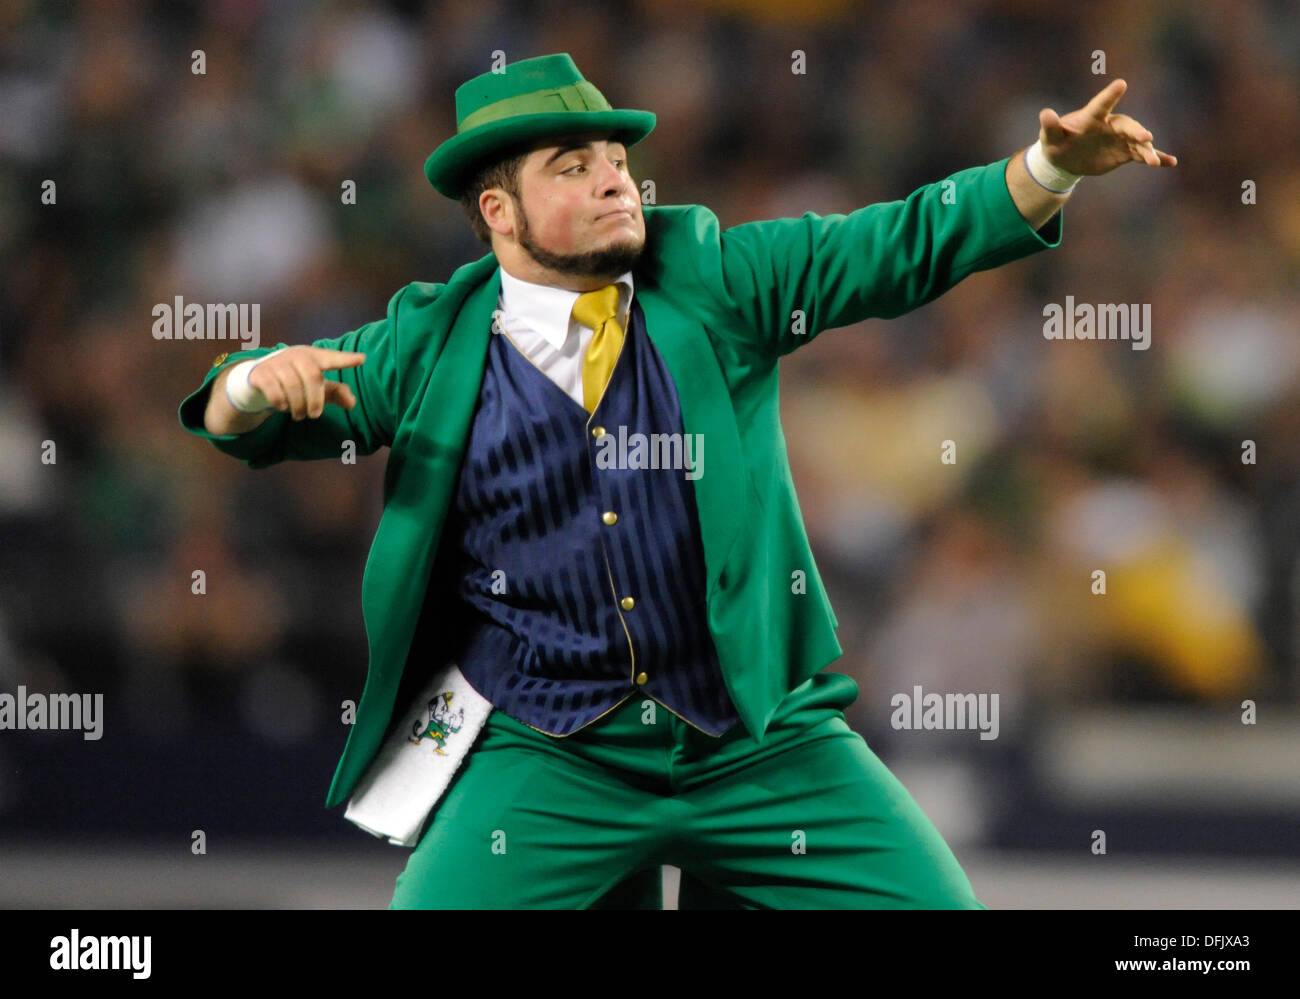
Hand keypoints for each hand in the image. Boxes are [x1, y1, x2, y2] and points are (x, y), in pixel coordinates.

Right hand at [249, 346, 365, 419]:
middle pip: (312, 376)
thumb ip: (335, 392)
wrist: (258, 378)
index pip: (331, 358)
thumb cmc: (296, 380)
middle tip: (315, 415)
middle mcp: (295, 355)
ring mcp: (277, 362)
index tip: (362, 360)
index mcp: (313, 356)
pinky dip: (281, 403)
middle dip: (316, 399)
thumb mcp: (316, 386)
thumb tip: (352, 403)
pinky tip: (283, 407)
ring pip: (293, 384)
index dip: (345, 360)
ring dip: (298, 405)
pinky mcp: (260, 373)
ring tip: (299, 415)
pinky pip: (274, 390)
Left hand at [1038, 78, 1176, 175]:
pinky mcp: (1124, 152)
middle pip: (1127, 125)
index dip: (1110, 95)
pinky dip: (1156, 158)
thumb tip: (1045, 113)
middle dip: (1136, 131)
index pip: (1101, 104)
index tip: (1121, 84)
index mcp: (1092, 117)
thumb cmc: (1056, 142)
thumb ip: (1050, 126)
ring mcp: (1120, 138)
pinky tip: (1171, 163)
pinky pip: (1142, 154)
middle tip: (1146, 137)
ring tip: (1152, 162)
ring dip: (1147, 150)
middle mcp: (1110, 125)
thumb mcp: (1050, 137)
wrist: (1065, 159)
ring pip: (1138, 142)